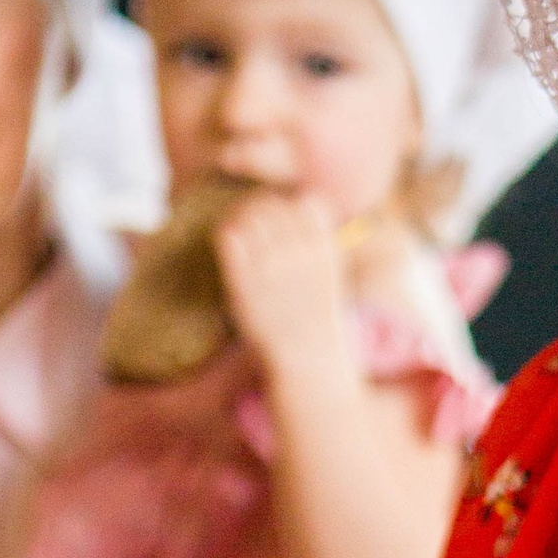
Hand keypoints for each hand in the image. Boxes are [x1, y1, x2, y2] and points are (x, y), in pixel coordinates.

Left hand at [213, 186, 349, 377]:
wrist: (307, 357)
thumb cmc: (316, 317)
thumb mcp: (330, 271)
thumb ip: (318, 236)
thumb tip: (308, 199)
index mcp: (323, 249)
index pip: (303, 203)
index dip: (290, 206)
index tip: (282, 220)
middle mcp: (297, 253)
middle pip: (270, 206)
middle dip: (261, 210)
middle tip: (255, 227)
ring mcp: (269, 266)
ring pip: (248, 216)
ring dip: (242, 218)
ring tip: (243, 234)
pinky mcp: (243, 282)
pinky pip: (228, 237)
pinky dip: (228, 233)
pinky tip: (232, 244)